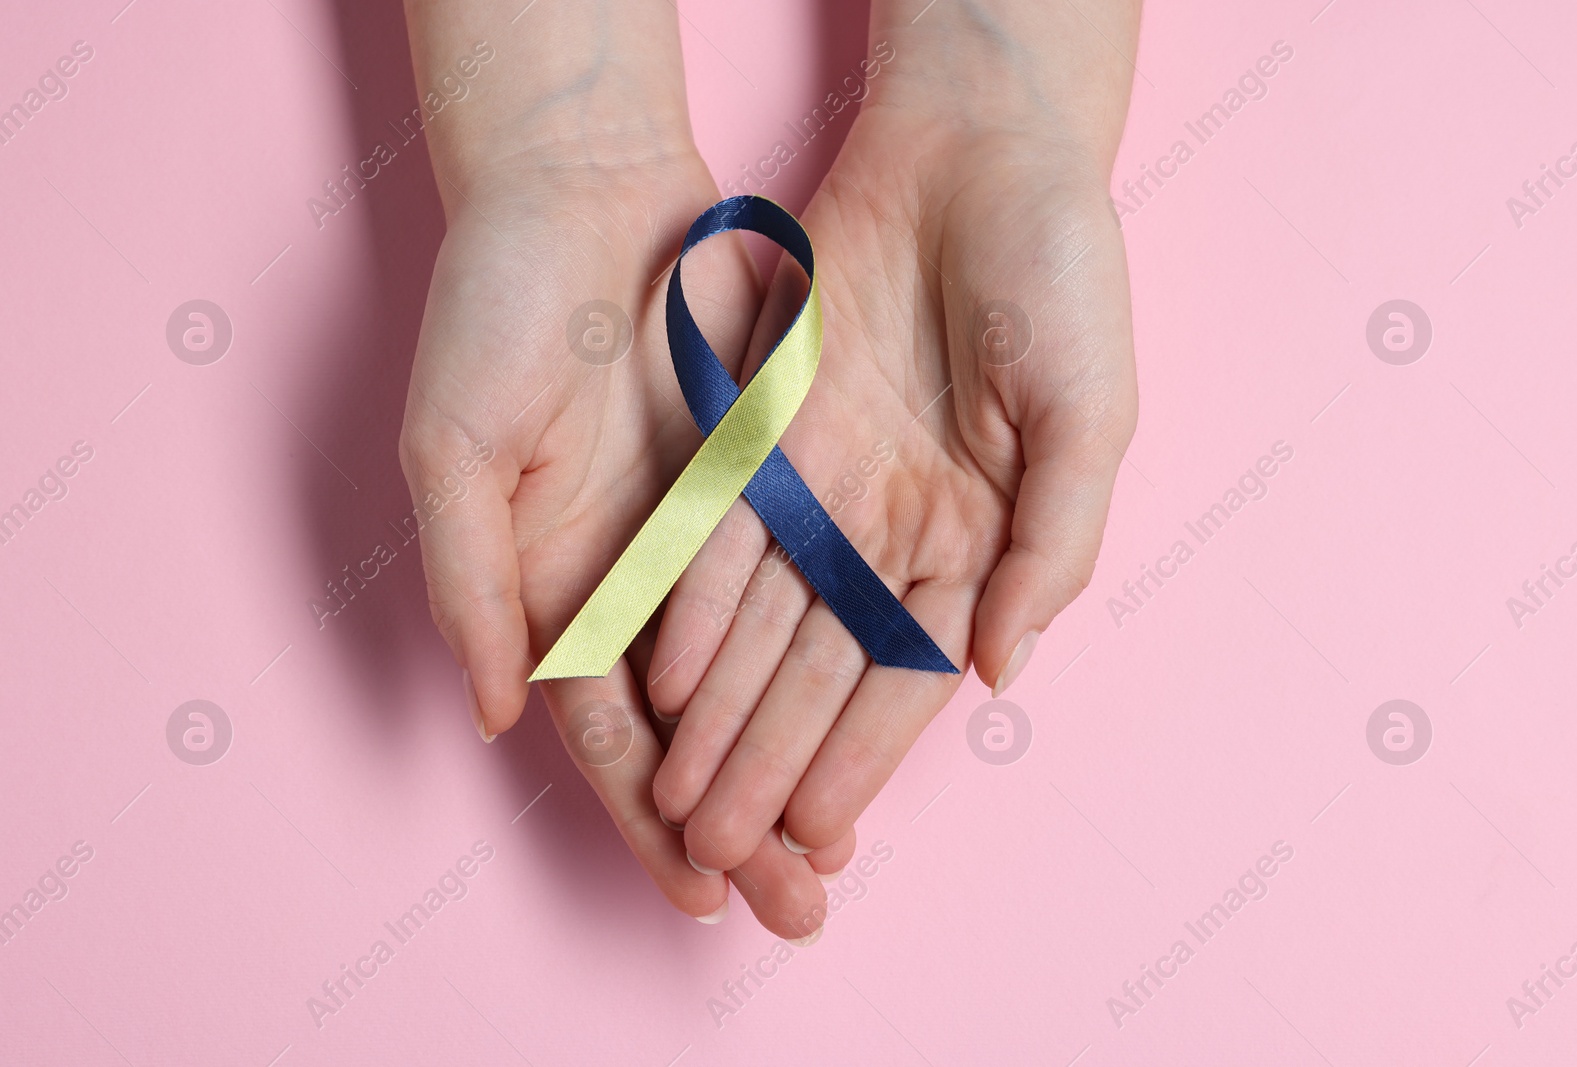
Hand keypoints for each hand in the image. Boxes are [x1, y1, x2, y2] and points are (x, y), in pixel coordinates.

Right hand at [398, 0, 838, 938]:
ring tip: (842, 843)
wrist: (579, 189)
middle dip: (743, 818)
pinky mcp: (757, 483)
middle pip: (693, 731)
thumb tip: (500, 717)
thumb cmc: (491, 310)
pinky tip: (873, 711)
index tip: (705, 889)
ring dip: (797, 759)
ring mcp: (699, 537)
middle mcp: (627, 581)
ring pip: (758, 677)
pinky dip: (830, 652)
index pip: (607, 738)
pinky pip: (801, 586)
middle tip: (803, 901)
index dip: (651, 815)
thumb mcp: (454, 447)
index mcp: (547, 589)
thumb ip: (472, 583)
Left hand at [645, 2, 1139, 871]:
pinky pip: (720, 531)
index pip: (908, 675)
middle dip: (769, 759)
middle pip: (820, 670)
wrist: (978, 150)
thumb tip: (1002, 673)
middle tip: (718, 846)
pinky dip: (692, 600)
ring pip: (760, 620)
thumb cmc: (1059, 276)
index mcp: (980, 539)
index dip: (862, 759)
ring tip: (677, 792)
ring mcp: (825, 482)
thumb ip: (1053, 547)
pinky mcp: (765, 428)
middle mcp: (893, 528)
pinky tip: (662, 670)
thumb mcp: (1093, 415)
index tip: (816, 834)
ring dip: (719, 708)